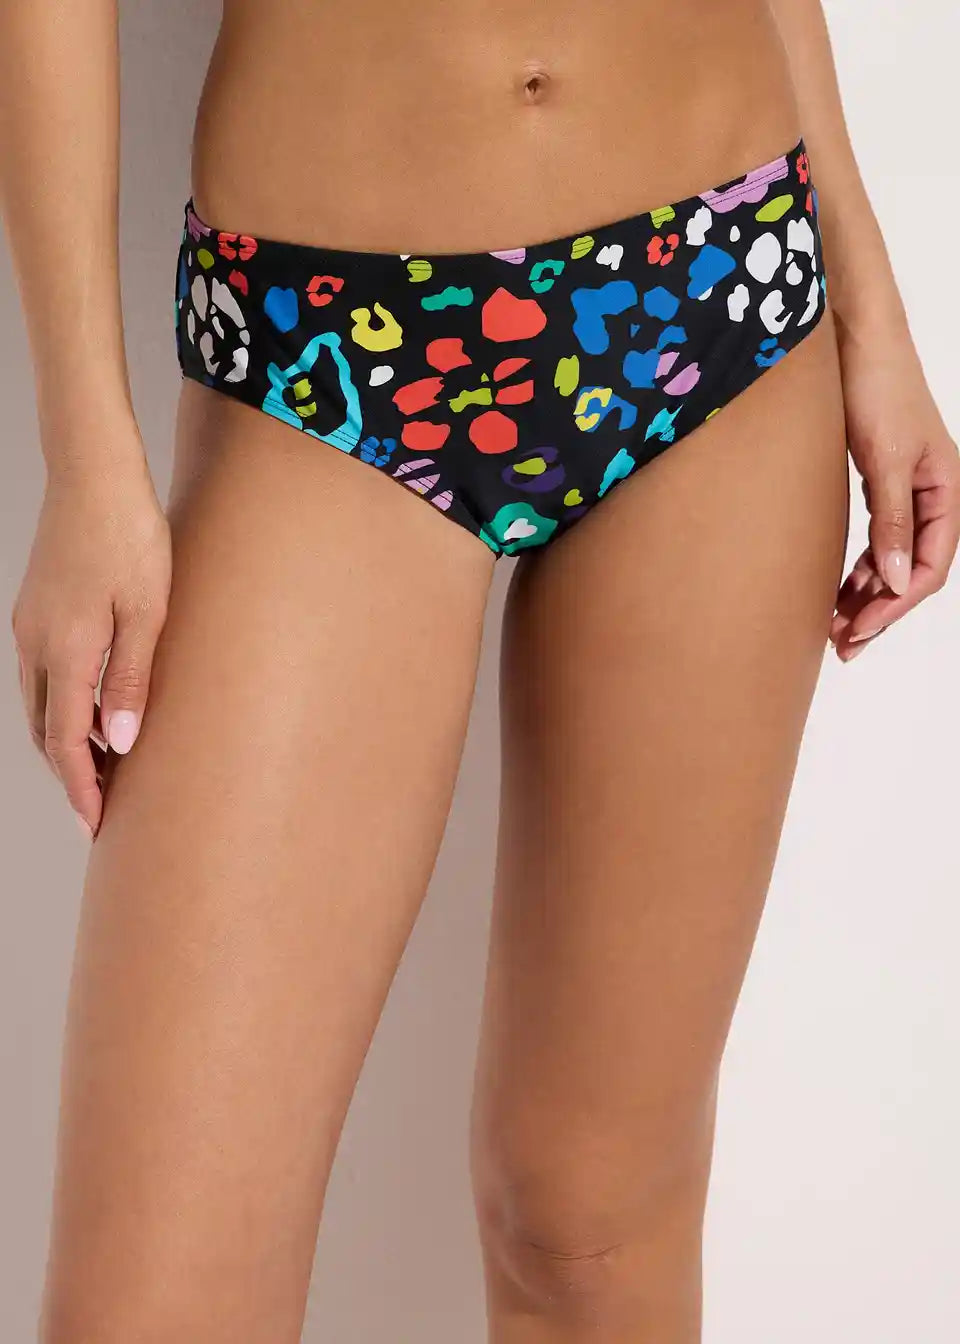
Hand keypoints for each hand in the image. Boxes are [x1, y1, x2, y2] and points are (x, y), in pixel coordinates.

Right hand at [11, 425, 170, 835]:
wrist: (94, 474)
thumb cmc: (131, 537)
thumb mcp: (147, 612)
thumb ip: (131, 681)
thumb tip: (118, 744)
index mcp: (64, 652)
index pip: (66, 743)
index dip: (82, 788)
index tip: (97, 824)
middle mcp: (35, 645)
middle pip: (46, 731)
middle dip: (71, 775)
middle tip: (101, 810)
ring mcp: (28, 625)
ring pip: (39, 705)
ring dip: (64, 743)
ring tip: (101, 770)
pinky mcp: (35, 609)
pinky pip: (41, 677)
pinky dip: (60, 709)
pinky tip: (87, 712)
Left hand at [830, 315, 959, 660]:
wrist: (855, 338)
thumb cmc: (878, 387)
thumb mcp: (886, 459)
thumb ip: (892, 520)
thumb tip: (896, 578)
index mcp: (946, 490)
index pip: (931, 565)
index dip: (896, 604)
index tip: (859, 630)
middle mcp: (931, 494)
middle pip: (912, 570)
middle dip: (879, 610)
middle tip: (842, 645)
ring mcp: (905, 489)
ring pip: (892, 558)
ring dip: (866, 595)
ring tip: (834, 628)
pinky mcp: (879, 482)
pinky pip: (876, 538)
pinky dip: (858, 567)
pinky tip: (837, 589)